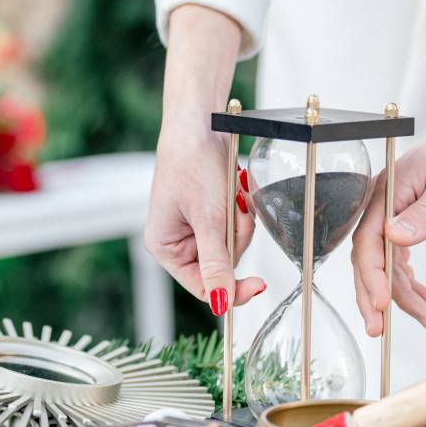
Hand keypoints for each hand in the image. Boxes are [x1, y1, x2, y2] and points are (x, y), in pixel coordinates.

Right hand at [145, 126, 264, 313]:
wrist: (199, 124)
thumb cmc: (191, 164)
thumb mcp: (208, 219)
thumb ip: (215, 262)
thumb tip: (220, 302)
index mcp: (166, 248)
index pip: (202, 286)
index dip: (231, 289)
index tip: (259, 283)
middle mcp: (179, 241)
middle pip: (224, 263)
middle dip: (237, 235)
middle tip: (234, 208)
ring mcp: (196, 227)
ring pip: (235, 243)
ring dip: (241, 219)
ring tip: (232, 192)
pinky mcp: (211, 212)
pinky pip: (236, 224)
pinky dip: (241, 208)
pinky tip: (235, 188)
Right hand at [351, 110, 425, 335]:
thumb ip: (425, 212)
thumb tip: (396, 238)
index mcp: (387, 190)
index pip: (368, 238)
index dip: (372, 274)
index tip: (381, 303)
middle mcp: (383, 203)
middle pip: (369, 257)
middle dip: (375, 295)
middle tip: (380, 329)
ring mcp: (391, 213)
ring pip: (385, 264)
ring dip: (400, 295)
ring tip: (425, 318)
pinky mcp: (404, 221)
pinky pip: (398, 259)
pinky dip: (409, 283)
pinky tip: (424, 299)